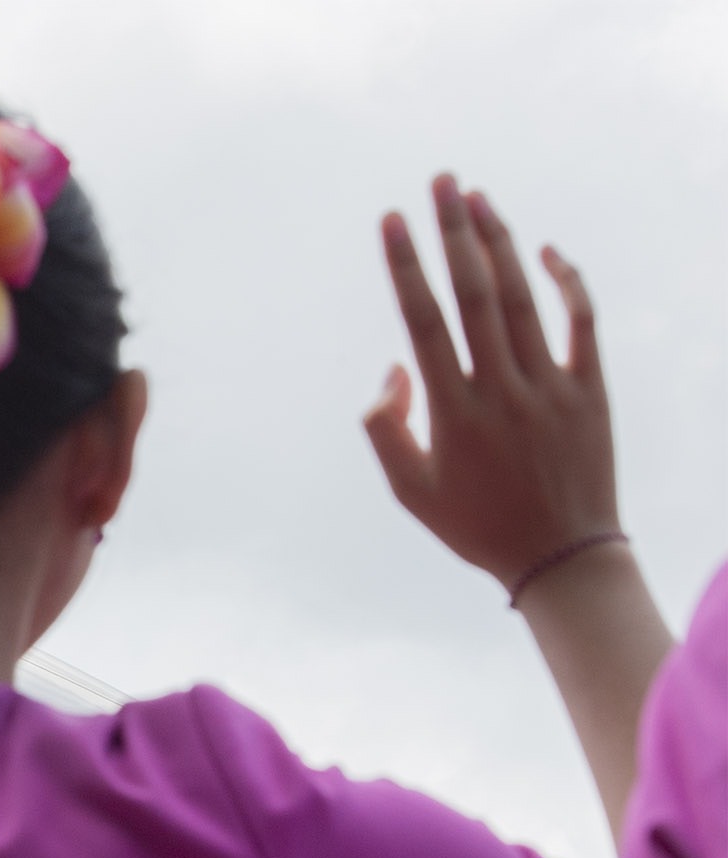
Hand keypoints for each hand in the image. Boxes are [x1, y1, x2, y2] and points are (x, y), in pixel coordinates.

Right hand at [368, 173, 619, 591]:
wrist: (562, 558)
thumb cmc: (477, 526)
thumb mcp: (410, 491)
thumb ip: (385, 429)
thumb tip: (396, 369)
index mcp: (453, 413)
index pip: (424, 321)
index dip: (406, 265)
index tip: (391, 220)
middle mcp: (502, 391)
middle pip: (474, 293)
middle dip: (454, 231)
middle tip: (441, 182)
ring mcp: (550, 388)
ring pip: (521, 299)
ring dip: (499, 242)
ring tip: (478, 198)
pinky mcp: (591, 391)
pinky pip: (581, 323)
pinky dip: (566, 281)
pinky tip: (545, 250)